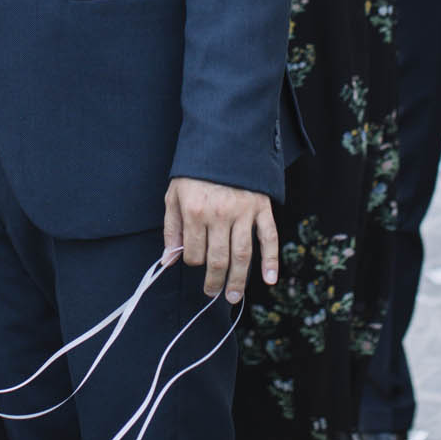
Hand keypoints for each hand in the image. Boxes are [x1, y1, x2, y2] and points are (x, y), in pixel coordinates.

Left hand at [163, 177, 277, 303]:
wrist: (224, 141)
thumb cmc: (195, 171)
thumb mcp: (174, 195)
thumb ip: (172, 228)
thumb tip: (169, 260)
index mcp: (195, 212)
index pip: (194, 253)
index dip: (192, 261)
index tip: (194, 260)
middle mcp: (219, 215)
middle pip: (218, 259)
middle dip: (214, 281)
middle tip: (212, 294)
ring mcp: (243, 212)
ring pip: (241, 256)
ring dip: (238, 281)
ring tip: (233, 297)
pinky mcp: (261, 208)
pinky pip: (269, 238)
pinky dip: (271, 260)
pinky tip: (269, 279)